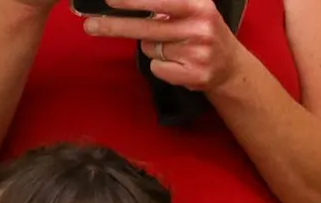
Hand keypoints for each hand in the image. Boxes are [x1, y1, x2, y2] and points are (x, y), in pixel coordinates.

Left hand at [83, 0, 243, 93]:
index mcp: (198, 6)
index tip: (110, 1)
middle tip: (90, 26)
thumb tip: (127, 4)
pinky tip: (177, 63)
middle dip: (115, 26)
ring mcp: (198, 54)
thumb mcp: (192, 8)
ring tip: (173, 47)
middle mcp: (199, 29)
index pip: (160, 1)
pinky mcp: (194, 76)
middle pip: (146, 29)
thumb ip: (166, 4)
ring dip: (153, 47)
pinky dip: (161, 66)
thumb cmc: (202, 31)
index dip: (133, 1)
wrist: (230, 67)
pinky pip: (158, 68)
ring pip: (151, 48)